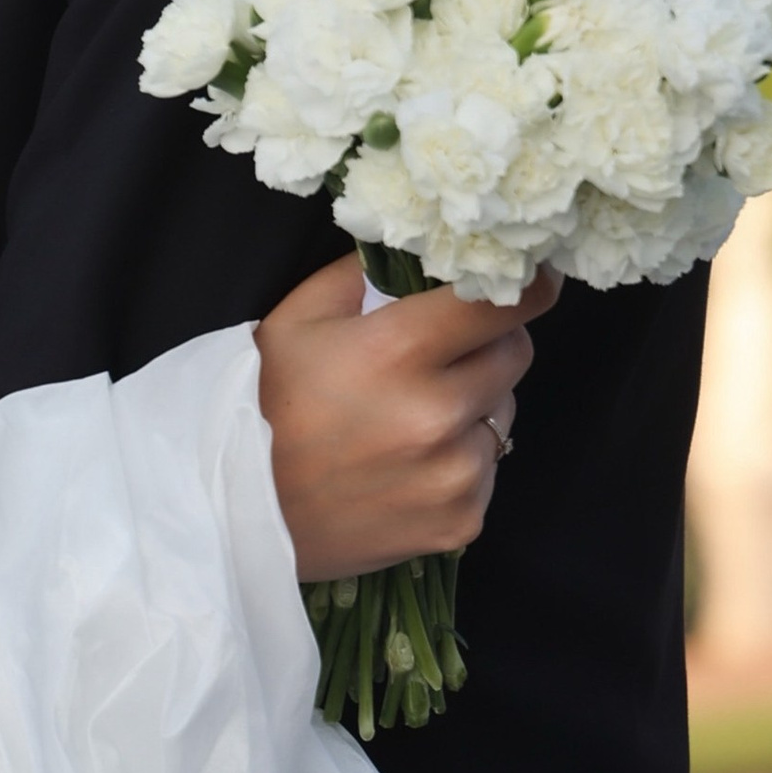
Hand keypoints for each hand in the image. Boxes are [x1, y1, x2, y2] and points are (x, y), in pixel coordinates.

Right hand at [255, 257, 557, 583]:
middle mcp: (437, 414)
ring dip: (473, 407)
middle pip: (514, 354)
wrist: (237, 514)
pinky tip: (409, 468)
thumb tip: (426, 250)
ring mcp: (454, 475)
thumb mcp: (297, 318)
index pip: (501, 302)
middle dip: (489, 343)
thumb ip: (365, 274)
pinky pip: (488, 472)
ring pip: (503, 415)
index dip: (528, 283)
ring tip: (412, 421)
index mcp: (397, 351)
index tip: (534, 276)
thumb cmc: (263, 405)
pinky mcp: (461, 522)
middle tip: (442, 352)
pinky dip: (461, 463)